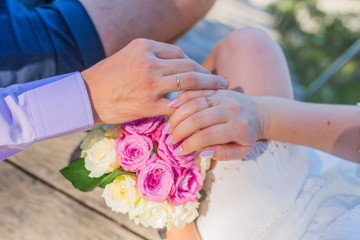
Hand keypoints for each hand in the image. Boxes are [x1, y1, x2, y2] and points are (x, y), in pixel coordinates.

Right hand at [81, 38, 227, 123]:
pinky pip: (176, 105)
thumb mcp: (128, 55)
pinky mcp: (147, 104)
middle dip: (208, 75)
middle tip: (222, 82)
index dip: (194, 63)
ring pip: (187, 83)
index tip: (203, 72)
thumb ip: (152, 57)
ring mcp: (149, 83)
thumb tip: (177, 64)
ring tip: (220, 92)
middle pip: (188, 66)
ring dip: (207, 88)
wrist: (86, 95)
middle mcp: (149, 62)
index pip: (179, 53)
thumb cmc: (107, 76)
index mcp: (144, 46)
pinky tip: (199, 110)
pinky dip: (190, 107)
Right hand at [166, 90, 268, 159]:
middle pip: (198, 119)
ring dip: (177, 116)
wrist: (260, 112)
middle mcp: (231, 109)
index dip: (189, 144)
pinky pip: (196, 91)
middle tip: (169, 140)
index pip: (208, 136)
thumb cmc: (247, 136)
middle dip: (180, 131)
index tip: (178, 151)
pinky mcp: (217, 89)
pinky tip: (170, 107)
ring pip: (194, 103)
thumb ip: (223, 154)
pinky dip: (182, 98)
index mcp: (238, 128)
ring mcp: (223, 96)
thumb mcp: (241, 150)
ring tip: (167, 129)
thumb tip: (202, 152)